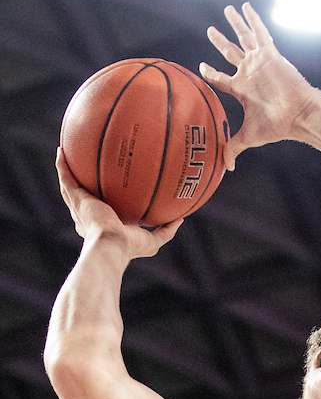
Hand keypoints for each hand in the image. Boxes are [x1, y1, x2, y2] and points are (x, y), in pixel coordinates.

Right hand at [56, 149, 181, 258]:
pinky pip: (66, 178)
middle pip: (82, 196)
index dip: (100, 201)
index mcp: (102, 225)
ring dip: (67, 170)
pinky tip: (61, 151)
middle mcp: (87, 216)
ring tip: (66, 153)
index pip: (100, 211)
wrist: (112, 245)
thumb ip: (166, 230)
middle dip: (82, 184)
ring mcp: (80, 207)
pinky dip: (62, 165)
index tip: (107, 191)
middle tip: (84, 168)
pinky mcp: (77, 199)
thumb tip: (180, 218)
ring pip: (70, 186)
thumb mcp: (153, 240)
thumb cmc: (130, 247)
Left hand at [200, 3, 317, 169]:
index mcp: (243, 89)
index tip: (201, 67)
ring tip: (228, 9)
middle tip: (211, 30)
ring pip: (244, 38)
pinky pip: (260, 33)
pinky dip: (253, 20)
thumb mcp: (248, 137)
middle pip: (231, 53)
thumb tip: (225, 168)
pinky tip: (246, 6)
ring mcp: (260, 63)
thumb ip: (233, 148)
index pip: (222, 79)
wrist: (299, 116)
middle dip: (221, 42)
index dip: (211, 73)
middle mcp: (250, 73)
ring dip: (236, 24)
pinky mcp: (270, 55)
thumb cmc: (277, 127)